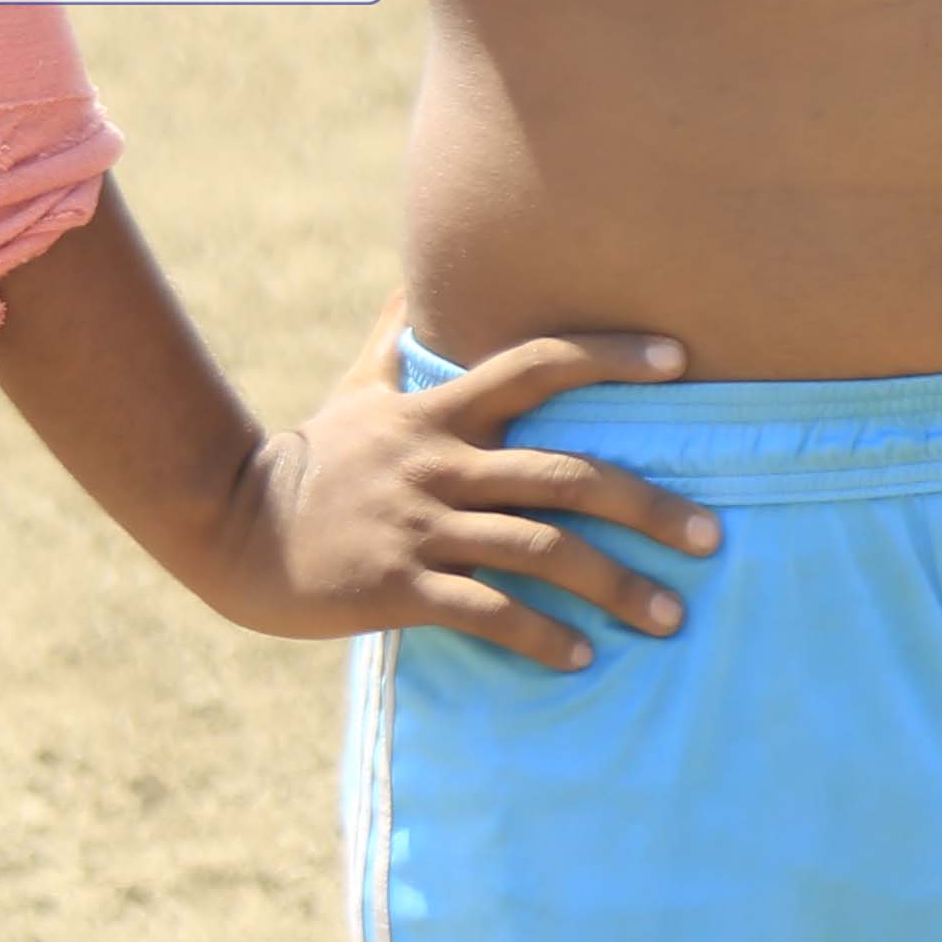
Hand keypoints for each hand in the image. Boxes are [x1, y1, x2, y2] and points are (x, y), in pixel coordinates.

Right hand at [203, 328, 719, 672]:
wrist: (229, 526)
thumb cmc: (311, 459)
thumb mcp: (355, 389)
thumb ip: (395, 338)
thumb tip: (419, 283)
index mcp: (438, 411)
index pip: (536, 363)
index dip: (609, 356)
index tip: (682, 361)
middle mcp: (439, 461)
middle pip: (564, 472)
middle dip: (646, 504)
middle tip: (712, 536)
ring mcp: (420, 525)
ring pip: (538, 549)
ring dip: (612, 584)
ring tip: (670, 616)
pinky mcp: (397, 586)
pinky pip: (486, 611)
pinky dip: (541, 636)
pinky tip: (582, 658)